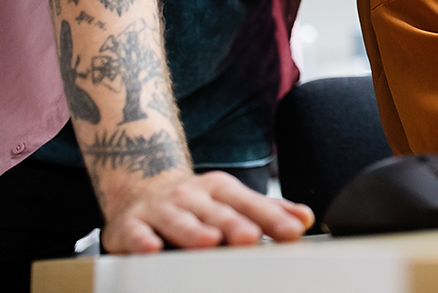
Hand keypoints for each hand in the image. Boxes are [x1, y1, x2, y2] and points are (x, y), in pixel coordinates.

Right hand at [100, 169, 314, 253]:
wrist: (142, 191)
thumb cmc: (197, 203)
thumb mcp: (230, 200)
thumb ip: (267, 211)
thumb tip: (305, 218)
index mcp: (221, 190)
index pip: (250, 204)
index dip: (272, 217)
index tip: (294, 231)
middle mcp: (193, 195)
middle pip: (218, 213)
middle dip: (235, 225)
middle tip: (251, 237)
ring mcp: (162, 208)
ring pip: (180, 221)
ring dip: (194, 231)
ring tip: (210, 241)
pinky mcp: (132, 225)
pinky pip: (137, 233)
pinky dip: (143, 241)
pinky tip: (151, 249)